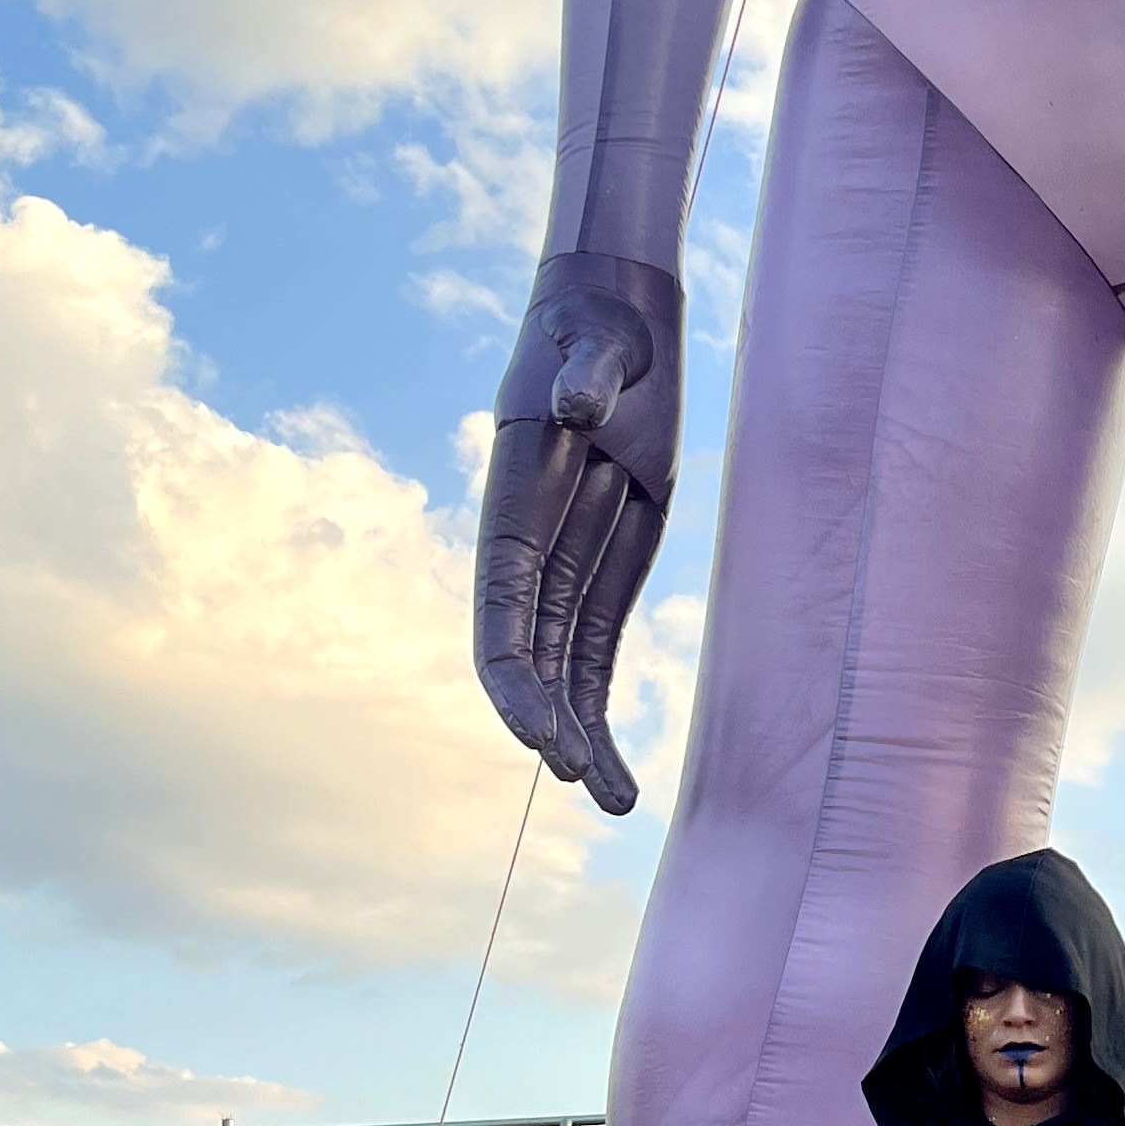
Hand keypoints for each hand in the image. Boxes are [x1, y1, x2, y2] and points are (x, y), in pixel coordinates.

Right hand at [475, 254, 682, 814]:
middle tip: (584, 775)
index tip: (540, 735)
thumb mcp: (590, 349)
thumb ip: (586, 380)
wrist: (613, 323)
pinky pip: (599, 657)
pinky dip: (607, 715)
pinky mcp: (608, 573)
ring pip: (566, 674)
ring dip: (584, 738)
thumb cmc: (593, 332)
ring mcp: (568, 570)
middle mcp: (528, 555)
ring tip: (617, 802)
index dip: (513, 682)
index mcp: (508, 513)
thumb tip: (579, 408)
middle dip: (551, 722)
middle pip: (529, 661)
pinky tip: (624, 779)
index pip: (500, 616)